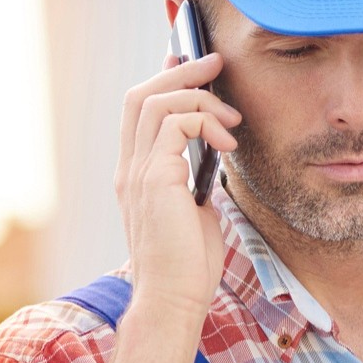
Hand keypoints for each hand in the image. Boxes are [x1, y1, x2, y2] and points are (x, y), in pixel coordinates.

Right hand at [113, 48, 240, 318]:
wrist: (173, 300)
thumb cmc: (187, 268)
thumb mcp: (196, 214)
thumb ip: (196, 183)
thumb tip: (216, 158)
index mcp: (136, 176)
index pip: (139, 112)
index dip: (163, 79)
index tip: (191, 63)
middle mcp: (130, 169)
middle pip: (141, 94)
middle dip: (180, 70)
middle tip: (214, 61)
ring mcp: (138, 173)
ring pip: (155, 100)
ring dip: (199, 95)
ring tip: (231, 117)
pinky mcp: (155, 179)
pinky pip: (174, 123)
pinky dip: (205, 121)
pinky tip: (227, 142)